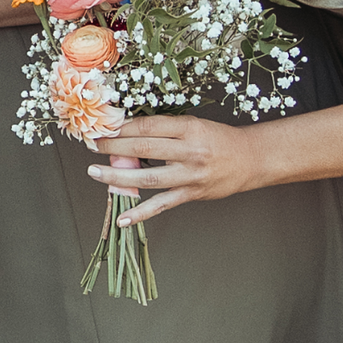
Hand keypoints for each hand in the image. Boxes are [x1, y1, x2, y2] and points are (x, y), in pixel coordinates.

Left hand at [86, 115, 266, 224]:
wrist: (251, 159)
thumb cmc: (217, 139)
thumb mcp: (193, 124)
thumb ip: (162, 129)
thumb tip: (124, 130)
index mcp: (188, 128)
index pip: (147, 126)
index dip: (120, 127)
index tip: (101, 127)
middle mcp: (189, 151)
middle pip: (143, 149)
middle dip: (112, 148)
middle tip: (91, 145)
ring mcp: (191, 175)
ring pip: (148, 178)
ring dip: (117, 177)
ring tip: (95, 173)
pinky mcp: (192, 194)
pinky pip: (162, 205)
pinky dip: (141, 213)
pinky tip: (123, 218)